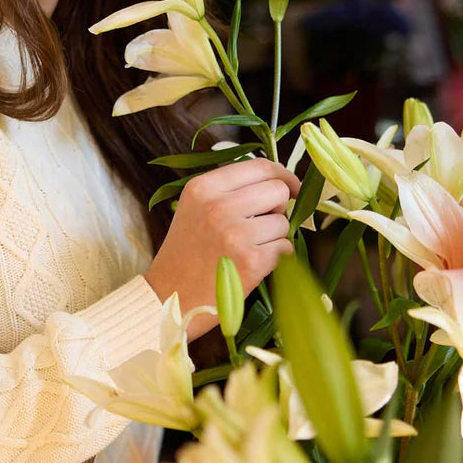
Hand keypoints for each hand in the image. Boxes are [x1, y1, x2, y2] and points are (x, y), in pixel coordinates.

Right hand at [144, 158, 300, 339]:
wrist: (171, 296)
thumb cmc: (187, 252)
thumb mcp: (195, 208)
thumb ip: (228, 189)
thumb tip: (278, 179)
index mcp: (202, 188)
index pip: (259, 166)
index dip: (282, 174)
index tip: (292, 185)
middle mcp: (218, 206)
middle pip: (278, 190)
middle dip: (278, 207)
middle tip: (260, 223)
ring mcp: (235, 233)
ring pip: (283, 221)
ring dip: (274, 236)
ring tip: (246, 248)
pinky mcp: (251, 261)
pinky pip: (286, 247)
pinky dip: (276, 257)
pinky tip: (251, 264)